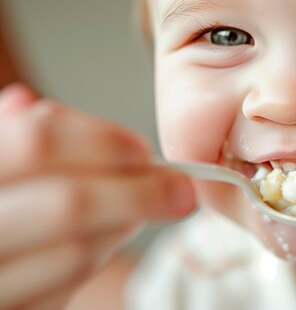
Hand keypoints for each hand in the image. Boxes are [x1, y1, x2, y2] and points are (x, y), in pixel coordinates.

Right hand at [0, 84, 195, 308]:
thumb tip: (26, 103)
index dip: (101, 142)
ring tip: (141, 210)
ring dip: (126, 227)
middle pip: (71, 205)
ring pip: (78, 253)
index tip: (142, 150)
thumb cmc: (2, 198)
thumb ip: (9, 136)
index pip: (38, 143)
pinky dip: (100, 260)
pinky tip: (107, 239)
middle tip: (180, 189)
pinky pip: (68, 292)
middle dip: (139, 193)